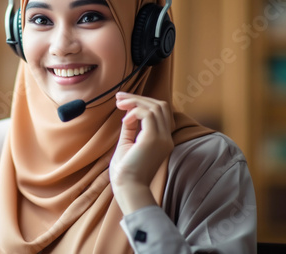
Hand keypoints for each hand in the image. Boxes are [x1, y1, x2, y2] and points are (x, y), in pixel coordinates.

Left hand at [109, 92, 173, 213]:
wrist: (127, 189)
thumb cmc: (125, 173)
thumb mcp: (127, 145)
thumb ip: (130, 129)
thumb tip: (127, 114)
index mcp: (163, 140)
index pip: (160, 113)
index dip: (142, 103)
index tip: (123, 101)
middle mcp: (166, 138)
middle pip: (161, 105)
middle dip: (139, 98)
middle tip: (119, 97)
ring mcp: (162, 138)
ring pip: (156, 106)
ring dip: (135, 101)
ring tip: (119, 104)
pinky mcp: (153, 139)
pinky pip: (147, 114)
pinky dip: (134, 111)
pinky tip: (124, 120)